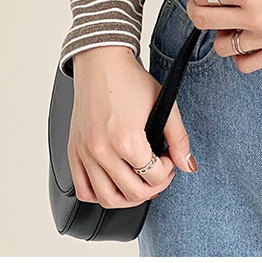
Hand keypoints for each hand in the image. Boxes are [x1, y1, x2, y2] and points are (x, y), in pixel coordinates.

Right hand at [69, 45, 196, 208]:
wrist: (101, 63)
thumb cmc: (129, 80)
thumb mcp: (163, 104)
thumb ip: (178, 137)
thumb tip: (187, 164)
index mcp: (126, 139)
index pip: (154, 176)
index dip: (169, 171)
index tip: (169, 159)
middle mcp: (101, 150)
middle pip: (132, 193)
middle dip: (153, 187)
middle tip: (160, 173)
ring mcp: (85, 153)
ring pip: (106, 199)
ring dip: (128, 198)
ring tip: (140, 183)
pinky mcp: (74, 152)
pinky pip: (83, 190)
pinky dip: (99, 195)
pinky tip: (115, 183)